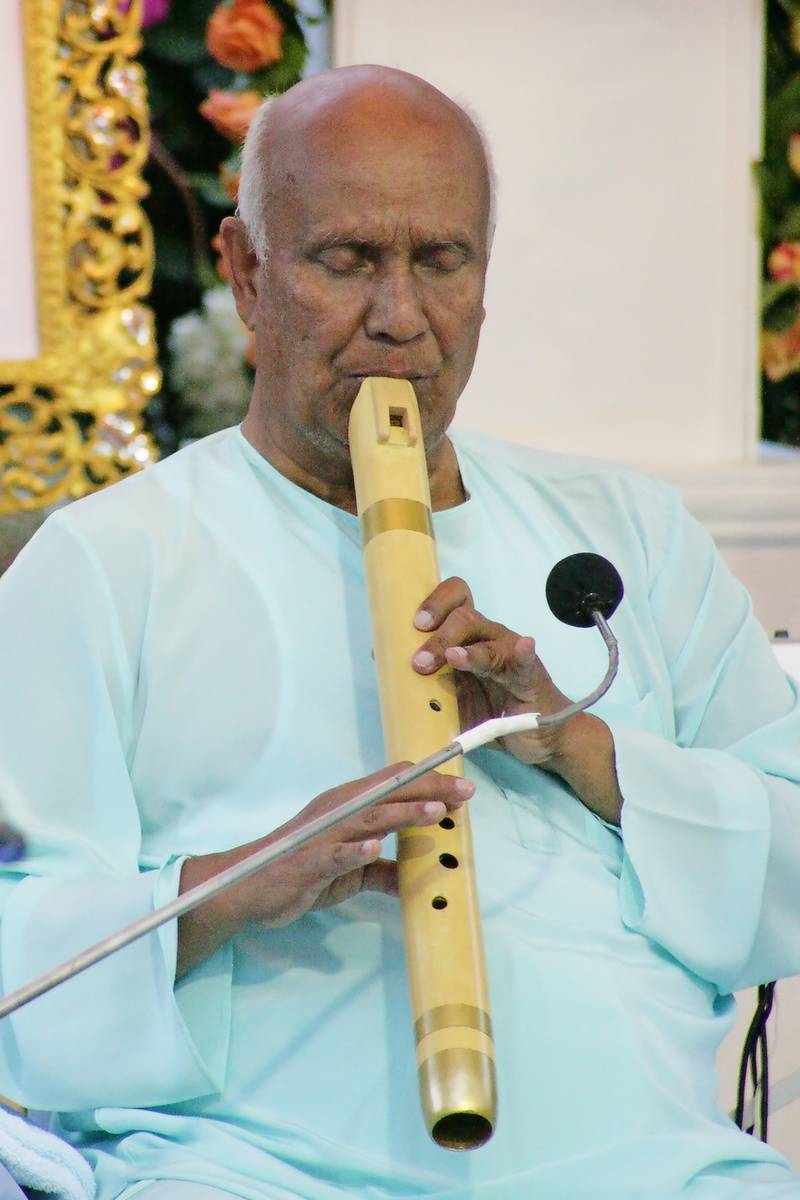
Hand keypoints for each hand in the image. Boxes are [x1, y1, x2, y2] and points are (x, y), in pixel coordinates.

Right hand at [176, 765, 470, 977]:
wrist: (248, 886)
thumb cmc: (301, 871)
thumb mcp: (349, 871)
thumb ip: (382, 870)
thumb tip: (415, 878)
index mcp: (349, 806)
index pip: (394, 783)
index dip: (429, 781)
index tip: (462, 787)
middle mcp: (339, 811)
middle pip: (389, 793)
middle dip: (430, 790)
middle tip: (466, 792)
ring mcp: (324, 836)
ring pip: (369, 818)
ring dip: (404, 813)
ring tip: (437, 810)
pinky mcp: (309, 863)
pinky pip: (334, 855)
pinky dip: (354, 850)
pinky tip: (373, 848)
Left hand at [411, 576, 570, 766]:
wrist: (540, 737)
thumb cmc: (494, 713)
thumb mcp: (454, 700)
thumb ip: (428, 688)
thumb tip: (387, 677)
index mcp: (468, 638)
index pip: (452, 601)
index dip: (431, 604)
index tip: (408, 627)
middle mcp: (489, 638)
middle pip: (464, 615)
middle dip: (438, 635)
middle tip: (420, 661)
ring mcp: (511, 655)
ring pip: (487, 636)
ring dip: (465, 650)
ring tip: (451, 660)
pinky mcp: (531, 677)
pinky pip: (525, 662)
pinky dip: (523, 652)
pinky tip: (524, 646)